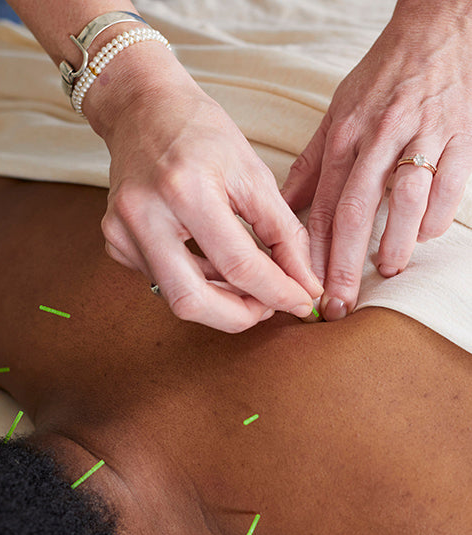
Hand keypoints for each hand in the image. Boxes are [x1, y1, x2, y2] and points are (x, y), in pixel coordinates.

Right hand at [83, 43, 322, 333]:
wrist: (141, 109)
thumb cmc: (199, 132)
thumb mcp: (252, 173)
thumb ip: (282, 233)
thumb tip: (305, 283)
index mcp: (185, 190)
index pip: (237, 264)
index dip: (276, 292)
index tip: (302, 302)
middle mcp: (144, 216)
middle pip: (192, 302)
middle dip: (238, 316)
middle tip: (268, 307)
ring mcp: (121, 233)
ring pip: (176, 297)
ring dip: (219, 299)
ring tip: (245, 280)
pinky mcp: (115, 243)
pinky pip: (161, 281)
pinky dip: (195, 281)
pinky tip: (209, 261)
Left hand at [281, 0, 471, 320]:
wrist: (433, 31)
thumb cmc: (379, 81)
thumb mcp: (335, 116)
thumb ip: (311, 166)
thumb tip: (282, 209)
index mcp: (346, 137)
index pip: (327, 204)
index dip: (318, 250)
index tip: (310, 286)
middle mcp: (381, 138)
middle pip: (360, 208)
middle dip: (348, 262)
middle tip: (341, 301)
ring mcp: (424, 135)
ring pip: (409, 196)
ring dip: (397, 239)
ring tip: (387, 270)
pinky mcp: (461, 134)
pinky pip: (453, 181)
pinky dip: (441, 212)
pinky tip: (427, 236)